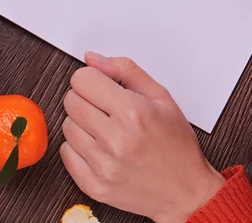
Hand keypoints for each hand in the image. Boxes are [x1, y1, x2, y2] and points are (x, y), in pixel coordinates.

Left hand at [60, 54, 223, 222]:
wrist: (186, 191)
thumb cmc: (176, 143)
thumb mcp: (160, 96)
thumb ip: (125, 70)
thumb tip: (92, 59)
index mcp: (133, 112)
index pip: (82, 79)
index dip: (92, 78)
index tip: (101, 85)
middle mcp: (116, 139)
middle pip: (71, 100)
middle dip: (86, 97)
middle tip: (105, 106)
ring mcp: (103, 165)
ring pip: (67, 125)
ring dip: (82, 122)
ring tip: (105, 128)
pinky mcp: (94, 186)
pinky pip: (66, 153)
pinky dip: (78, 147)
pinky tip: (99, 146)